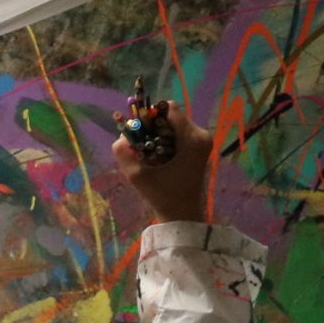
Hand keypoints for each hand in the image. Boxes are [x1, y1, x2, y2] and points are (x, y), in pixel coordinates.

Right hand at [111, 107, 212, 225]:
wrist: (182, 213)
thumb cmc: (162, 195)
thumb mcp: (137, 176)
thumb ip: (124, 153)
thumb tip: (121, 137)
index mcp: (191, 138)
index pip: (169, 109)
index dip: (151, 116)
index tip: (140, 133)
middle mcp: (201, 134)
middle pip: (171, 116)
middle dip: (154, 127)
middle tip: (143, 146)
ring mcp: (203, 140)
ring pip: (174, 124)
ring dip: (159, 135)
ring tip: (151, 154)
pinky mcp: (200, 147)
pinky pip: (179, 133)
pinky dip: (166, 140)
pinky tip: (160, 156)